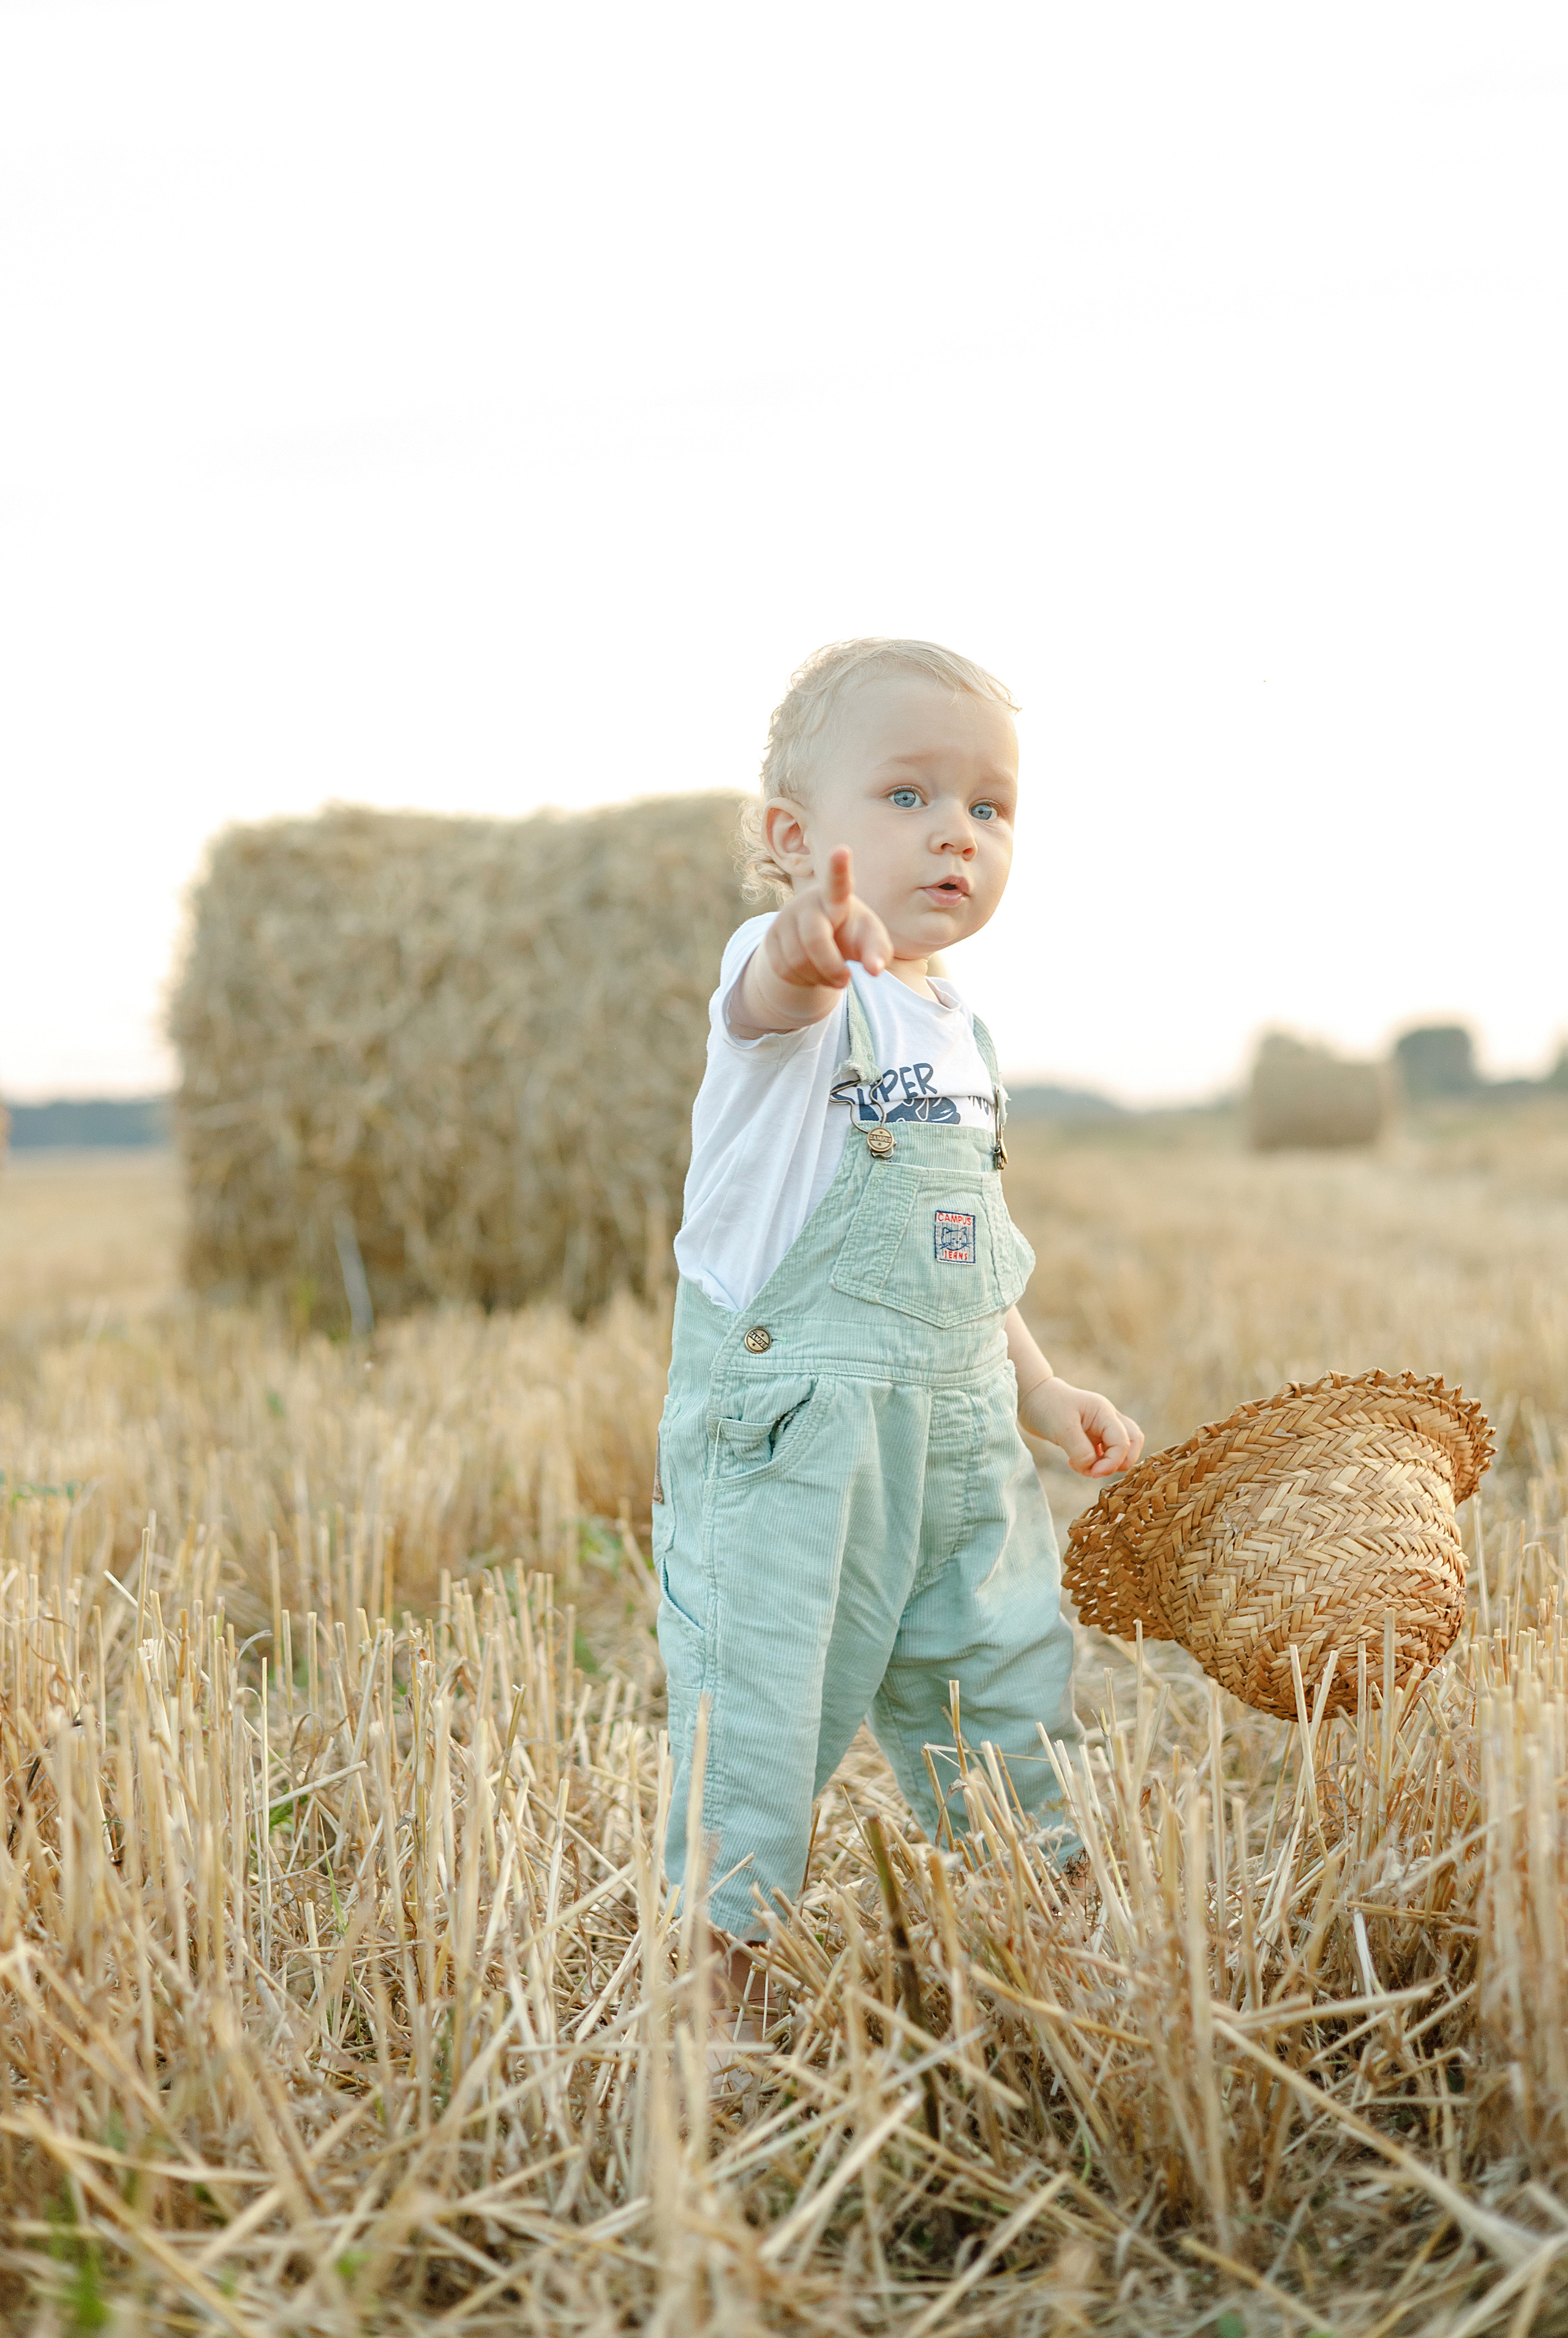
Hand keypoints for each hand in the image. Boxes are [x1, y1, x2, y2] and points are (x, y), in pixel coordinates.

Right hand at [762, 847, 891, 993]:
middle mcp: (808, 901)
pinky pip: (783, 968)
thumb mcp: (870, 941)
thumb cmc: (853, 935)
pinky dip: (802, 981)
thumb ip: (879, 952)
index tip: (842, 850)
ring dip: (818, 977)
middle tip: (846, 981)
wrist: (818, 942)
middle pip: (814, 939)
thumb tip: (876, 969)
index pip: (838, 882)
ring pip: (796, 959)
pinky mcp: (770, 937)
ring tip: (830, 975)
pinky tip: (812, 974)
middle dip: (831, 966)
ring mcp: (785, 918)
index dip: (839, 867)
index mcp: (837, 897)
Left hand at [1019, 1377, 1143, 1477]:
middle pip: (1132, 1443)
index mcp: (1104, 1413)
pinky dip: (1094, 1463)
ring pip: (1119, 1449)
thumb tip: (1093, 1469)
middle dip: (1120, 1462)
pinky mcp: (1090, 1436)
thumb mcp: (1063, 1429)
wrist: (1030, 1398)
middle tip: (1097, 1471)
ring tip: (1083, 1467)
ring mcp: (1100, 1427)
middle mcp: (1107, 1419)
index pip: (1123, 1442)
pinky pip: (1103, 1453)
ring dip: (1105, 1464)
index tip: (1092, 1472)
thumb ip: (1081, 1450)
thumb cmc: (1047, 1407)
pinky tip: (1074, 1463)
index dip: (1112, 1462)